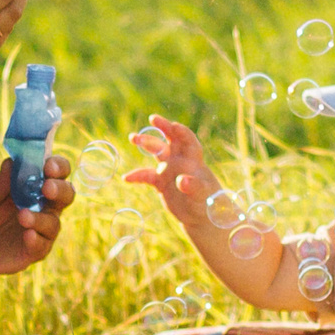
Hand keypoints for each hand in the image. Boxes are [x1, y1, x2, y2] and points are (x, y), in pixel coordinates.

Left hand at [0, 154, 72, 301]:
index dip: (58, 167)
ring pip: (54, 223)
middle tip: (46, 188)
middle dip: (60, 190)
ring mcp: (41, 230)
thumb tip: (11, 162)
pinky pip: (42, 246)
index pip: (57, 172)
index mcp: (36, 186)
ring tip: (22, 216)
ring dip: (41, 218)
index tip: (48, 166)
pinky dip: (36, 240)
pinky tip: (28, 235)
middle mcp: (45, 206)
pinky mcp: (33, 251)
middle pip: (66, 195)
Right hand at [121, 114, 222, 228]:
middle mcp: (180, 160)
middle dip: (163, 127)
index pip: (188, 141)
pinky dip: (137, 176)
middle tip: (153, 118)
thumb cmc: (208, 202)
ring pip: (157, 151)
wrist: (201, 216)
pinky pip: (146, 175)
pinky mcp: (161, 182)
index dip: (182, 132)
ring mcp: (169, 170)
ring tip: (133, 137)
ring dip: (146, 143)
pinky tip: (126, 178)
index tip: (173, 126)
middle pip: (171, 139)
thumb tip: (181, 180)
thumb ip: (193, 187)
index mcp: (193, 160)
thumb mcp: (203, 195)